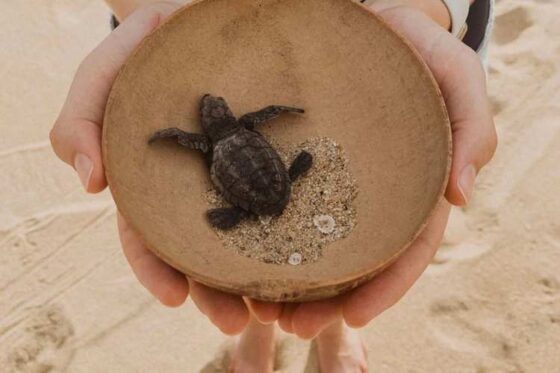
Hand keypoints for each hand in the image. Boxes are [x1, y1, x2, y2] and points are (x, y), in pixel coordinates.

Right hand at [49, 1, 280, 334]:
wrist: (212, 13)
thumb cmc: (158, 41)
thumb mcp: (111, 66)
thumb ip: (84, 115)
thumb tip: (88, 180)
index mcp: (156, 175)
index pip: (148, 232)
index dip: (156, 268)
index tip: (178, 298)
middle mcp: (198, 182)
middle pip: (202, 248)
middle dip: (215, 289)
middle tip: (239, 319)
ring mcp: (240, 172)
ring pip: (247, 236)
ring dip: (258, 277)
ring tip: (278, 306)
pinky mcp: (276, 157)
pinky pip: (289, 197)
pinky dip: (296, 229)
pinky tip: (315, 254)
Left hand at [276, 6, 496, 337]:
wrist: (368, 23)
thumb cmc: (415, 48)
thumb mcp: (455, 75)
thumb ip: (473, 127)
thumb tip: (462, 196)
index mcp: (411, 187)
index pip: (406, 249)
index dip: (385, 286)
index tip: (353, 316)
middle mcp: (370, 194)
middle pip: (352, 259)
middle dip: (326, 300)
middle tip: (291, 325)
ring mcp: (331, 182)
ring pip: (312, 244)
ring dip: (288, 283)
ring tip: (259, 310)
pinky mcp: (296, 164)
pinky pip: (277, 206)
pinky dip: (263, 238)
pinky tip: (239, 259)